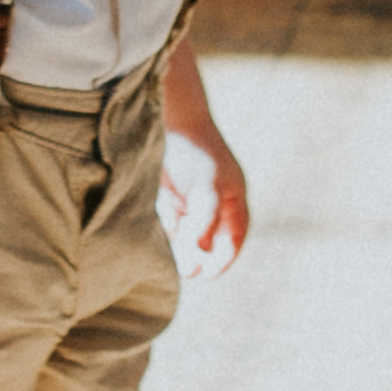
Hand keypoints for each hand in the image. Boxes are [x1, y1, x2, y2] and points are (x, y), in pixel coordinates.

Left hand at [158, 121, 248, 270]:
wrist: (170, 117)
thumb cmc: (197, 151)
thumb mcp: (208, 187)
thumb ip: (207, 219)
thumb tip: (203, 251)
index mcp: (232, 199)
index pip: (233, 238)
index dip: (225, 258)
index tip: (210, 274)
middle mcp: (212, 201)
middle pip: (209, 239)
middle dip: (200, 257)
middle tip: (188, 272)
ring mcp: (189, 198)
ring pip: (187, 233)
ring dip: (181, 248)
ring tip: (170, 261)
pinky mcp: (166, 194)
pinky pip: (168, 221)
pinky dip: (165, 232)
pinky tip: (158, 236)